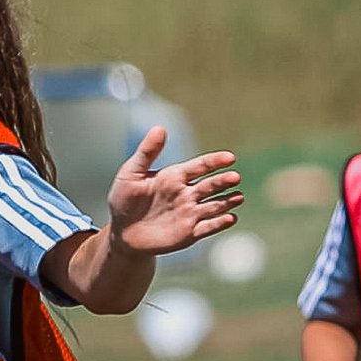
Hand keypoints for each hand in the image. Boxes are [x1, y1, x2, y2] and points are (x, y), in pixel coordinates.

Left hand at [108, 128, 241, 256]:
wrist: (122, 233)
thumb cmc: (124, 199)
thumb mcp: (131, 173)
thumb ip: (147, 152)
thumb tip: (160, 128)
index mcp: (176, 176)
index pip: (201, 166)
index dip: (215, 161)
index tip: (230, 158)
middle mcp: (187, 193)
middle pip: (211, 185)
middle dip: (223, 181)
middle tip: (234, 177)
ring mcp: (190, 213)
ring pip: (214, 206)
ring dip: (227, 202)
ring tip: (238, 197)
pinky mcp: (190, 233)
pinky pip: (208, 227)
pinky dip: (219, 223)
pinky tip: (230, 218)